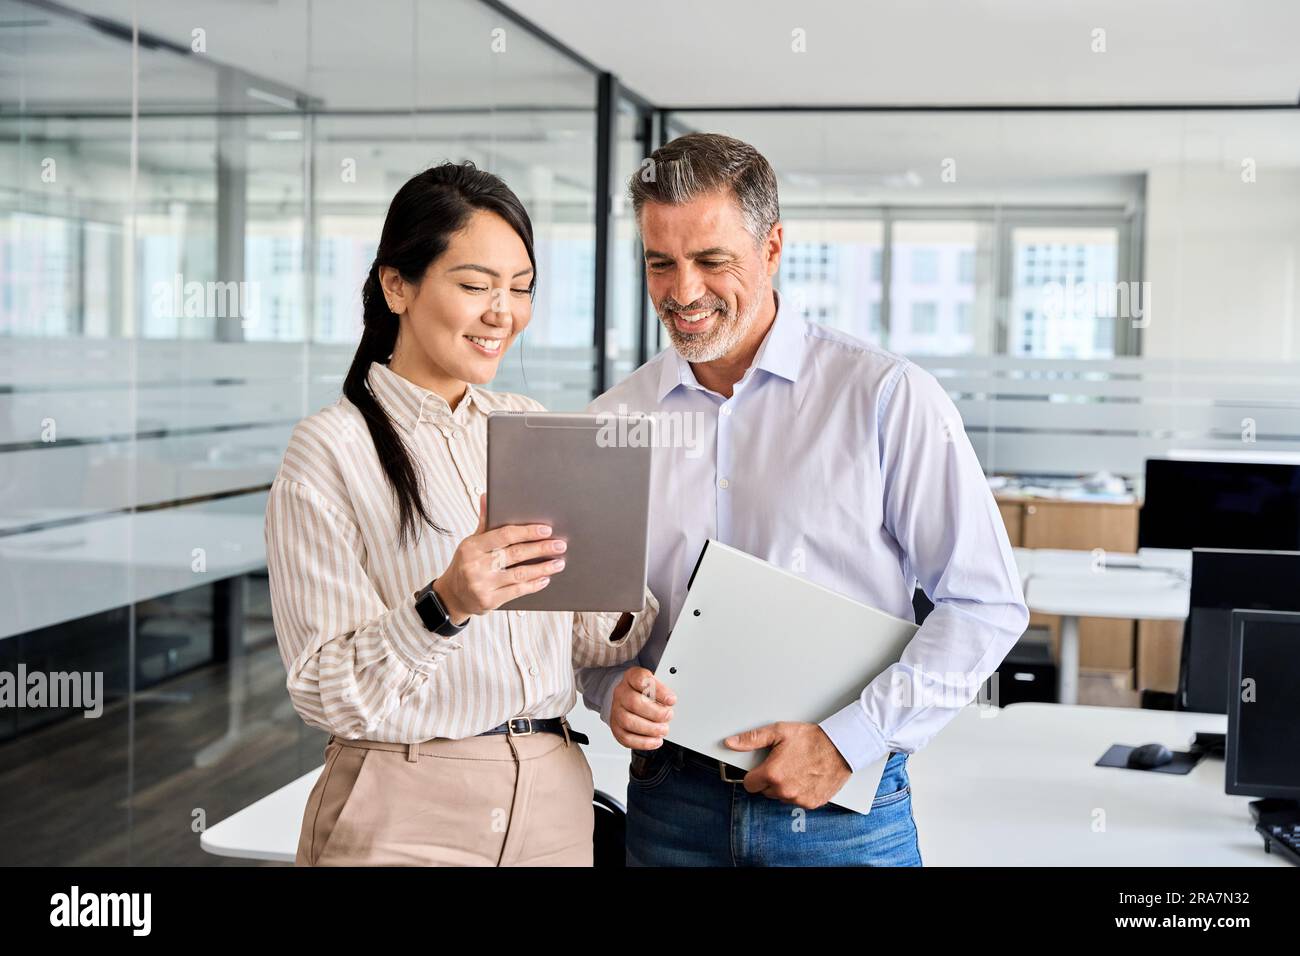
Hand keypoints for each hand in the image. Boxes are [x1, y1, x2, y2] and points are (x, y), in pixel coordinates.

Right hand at [431, 494, 566, 622]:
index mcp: (472, 547)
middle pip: (516, 554)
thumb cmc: (466, 565)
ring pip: (520, 574)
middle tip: (560, 545)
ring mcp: (482, 584)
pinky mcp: (489, 601)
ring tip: (559, 563)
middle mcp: (476, 565)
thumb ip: (484, 523)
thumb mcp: (471, 543)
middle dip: (541, 549)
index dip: (527, 532)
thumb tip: (487, 496)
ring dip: (543, 568)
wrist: (452, 596)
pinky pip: (517, 591)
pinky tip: (545, 579)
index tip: (546, 530)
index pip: (504, 535)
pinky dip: (534, 585)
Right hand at [609, 666, 675, 749]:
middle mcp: (621, 693)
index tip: (671, 699)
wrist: (627, 698)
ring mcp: (616, 710)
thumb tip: (671, 702)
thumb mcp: (654, 683)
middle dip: (655, 712)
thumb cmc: (644, 691)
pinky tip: (655, 740)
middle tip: (668, 716)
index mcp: (631, 677)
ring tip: (663, 729)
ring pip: (628, 721)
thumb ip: (663, 690)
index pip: (641, 680)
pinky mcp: (616, 727)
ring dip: (650, 729)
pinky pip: (626, 738)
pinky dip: (643, 742)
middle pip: (633, 702)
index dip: (658, 690)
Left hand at [724, 722, 851, 809]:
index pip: (749, 784)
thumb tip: (731, 743)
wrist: (841, 747)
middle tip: (782, 764)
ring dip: (784, 786)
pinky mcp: (811, 803)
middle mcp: (784, 790)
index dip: (754, 774)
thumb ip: (752, 739)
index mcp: (773, 774)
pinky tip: (805, 777)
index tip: (761, 768)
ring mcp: (798, 799)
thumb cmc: (812, 739)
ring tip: (796, 769)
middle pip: (765, 791)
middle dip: (770, 779)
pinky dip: (799, 792)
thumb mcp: (779, 732)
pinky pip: (797, 801)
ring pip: (780, 797)